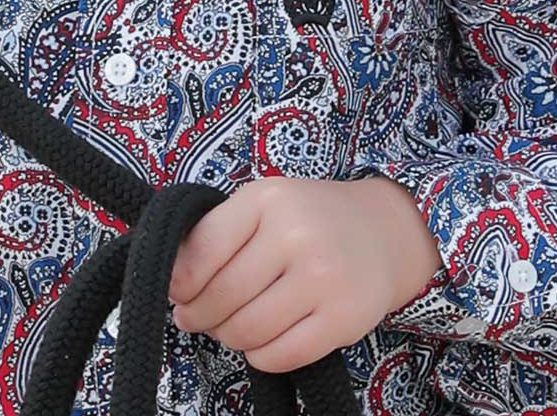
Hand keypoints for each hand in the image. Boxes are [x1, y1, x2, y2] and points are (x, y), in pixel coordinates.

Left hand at [169, 176, 440, 372]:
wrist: (384, 233)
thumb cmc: (309, 220)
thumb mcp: (263, 205)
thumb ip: (215, 234)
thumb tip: (172, 284)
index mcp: (269, 199)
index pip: (202, 250)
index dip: (179, 283)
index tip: (177, 294)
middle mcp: (296, 235)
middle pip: (221, 298)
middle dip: (199, 316)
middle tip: (199, 317)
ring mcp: (323, 278)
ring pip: (246, 331)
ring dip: (229, 337)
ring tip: (233, 325)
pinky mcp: (343, 319)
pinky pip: (278, 357)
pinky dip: (261, 355)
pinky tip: (264, 338)